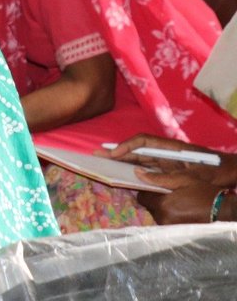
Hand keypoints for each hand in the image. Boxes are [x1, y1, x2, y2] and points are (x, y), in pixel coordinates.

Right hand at [99, 134, 236, 185]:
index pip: (142, 142)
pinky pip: (148, 169)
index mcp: (171, 147)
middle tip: (97, 154)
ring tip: (104, 163)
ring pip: (140, 159)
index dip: (126, 146)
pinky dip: (134, 170)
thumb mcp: (191, 177)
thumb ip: (164, 177)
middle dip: (117, 152)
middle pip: (137, 149)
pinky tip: (124, 175)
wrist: (233, 173)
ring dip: (123, 161)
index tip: (112, 154)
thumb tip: (138, 175)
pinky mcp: (170, 170)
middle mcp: (166, 152)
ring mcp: (168, 160)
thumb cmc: (215, 172)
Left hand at [137, 180, 225, 224]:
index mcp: (162, 206)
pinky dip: (168, 213)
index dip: (146, 189)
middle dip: (155, 198)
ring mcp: (169, 227)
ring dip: (162, 206)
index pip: (141, 197)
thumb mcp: (182, 179)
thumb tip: (137, 173)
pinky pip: (165, 219)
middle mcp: (162, 219)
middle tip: (168, 191)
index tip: (155, 185)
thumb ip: (158, 178)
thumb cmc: (203, 193)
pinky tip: (179, 207)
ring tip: (176, 199)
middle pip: (148, 205)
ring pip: (156, 212)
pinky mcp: (175, 230)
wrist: (222, 210)